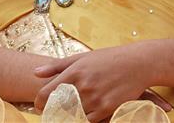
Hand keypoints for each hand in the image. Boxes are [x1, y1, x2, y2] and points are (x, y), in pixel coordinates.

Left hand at [33, 46, 153, 121]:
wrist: (137, 63)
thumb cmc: (108, 59)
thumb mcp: (81, 57)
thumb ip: (57, 66)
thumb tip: (35, 72)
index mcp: (73, 72)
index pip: (46, 93)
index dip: (39, 102)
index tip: (39, 105)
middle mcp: (82, 86)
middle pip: (58, 108)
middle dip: (53, 111)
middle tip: (53, 112)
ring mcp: (95, 99)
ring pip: (73, 116)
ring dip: (69, 116)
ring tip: (70, 112)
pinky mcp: (107, 108)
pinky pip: (90, 121)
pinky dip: (85, 120)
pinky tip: (86, 114)